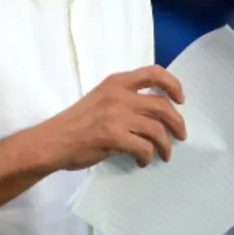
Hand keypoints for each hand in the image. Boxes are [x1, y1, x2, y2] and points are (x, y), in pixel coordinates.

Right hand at [36, 65, 186, 169]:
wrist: (52, 140)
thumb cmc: (76, 122)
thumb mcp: (101, 98)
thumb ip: (124, 99)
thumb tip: (153, 115)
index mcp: (116, 82)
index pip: (154, 72)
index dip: (173, 85)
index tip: (181, 100)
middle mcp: (119, 95)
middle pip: (162, 105)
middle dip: (177, 123)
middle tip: (181, 136)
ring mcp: (116, 115)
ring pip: (157, 129)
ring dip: (166, 145)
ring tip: (164, 154)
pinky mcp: (113, 136)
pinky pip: (144, 147)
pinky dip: (148, 157)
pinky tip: (142, 161)